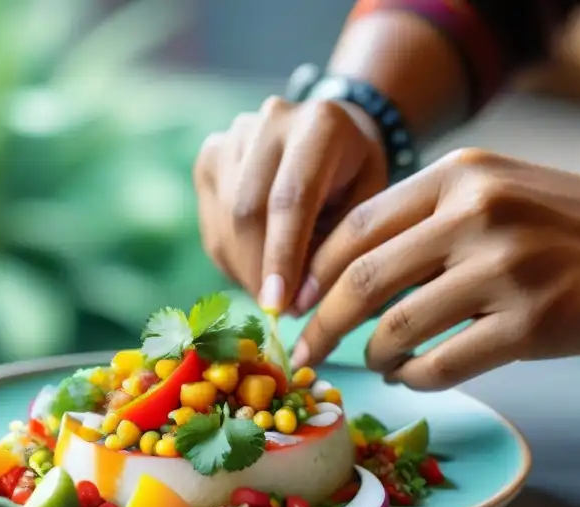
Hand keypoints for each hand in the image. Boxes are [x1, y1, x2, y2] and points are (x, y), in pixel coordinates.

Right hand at [193, 96, 388, 312]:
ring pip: (224, 220)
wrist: (333, 129)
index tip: (278, 306)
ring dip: (243, 269)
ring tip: (271, 291)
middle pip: (247, 210)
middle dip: (258, 271)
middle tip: (276, 312)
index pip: (290, 199)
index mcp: (320, 125)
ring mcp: (234, 136)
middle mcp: (270, 121)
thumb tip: (297, 303)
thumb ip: (338, 249)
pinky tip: (254, 269)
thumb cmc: (357, 176)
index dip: (280, 256)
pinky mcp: (210, 156)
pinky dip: (231, 257)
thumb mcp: (369, 207)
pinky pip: (211, 222)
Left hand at [291, 149, 579, 389]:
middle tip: (305, 352)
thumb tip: (336, 273)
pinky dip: (414, 377)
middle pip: (364, 279)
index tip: (296, 303)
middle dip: (322, 324)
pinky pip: (442, 364)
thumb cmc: (556, 222)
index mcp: (457, 178)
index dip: (314, 272)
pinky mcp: (530, 325)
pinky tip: (413, 375)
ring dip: (373, 354)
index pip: (356, 227)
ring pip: (398, 328)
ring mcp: (505, 271)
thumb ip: (421, 216)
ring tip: (375, 361)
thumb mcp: (489, 188)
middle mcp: (477, 216)